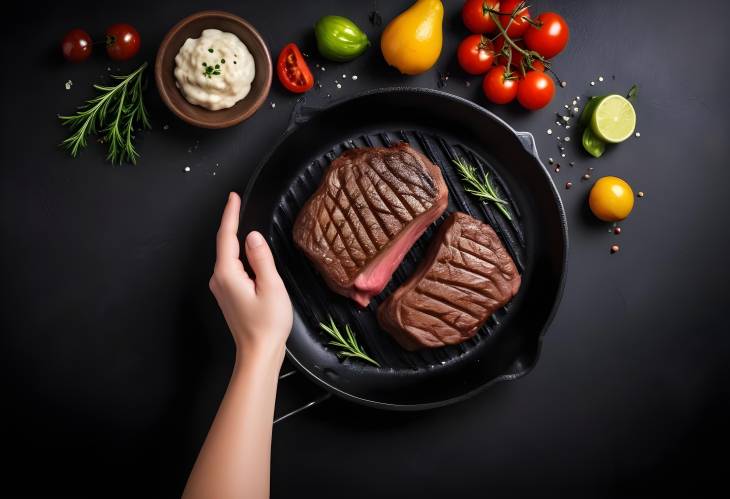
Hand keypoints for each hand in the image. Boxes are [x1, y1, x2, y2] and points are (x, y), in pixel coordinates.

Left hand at [209, 192, 292, 362]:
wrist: (259, 354)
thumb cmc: (267, 324)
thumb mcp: (271, 286)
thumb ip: (262, 258)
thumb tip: (253, 236)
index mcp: (227, 274)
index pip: (227, 236)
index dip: (230, 214)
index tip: (233, 197)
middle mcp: (219, 280)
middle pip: (226, 245)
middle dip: (233, 224)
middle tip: (239, 204)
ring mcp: (222, 289)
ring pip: (230, 257)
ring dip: (238, 242)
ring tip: (245, 224)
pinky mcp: (229, 296)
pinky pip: (233, 268)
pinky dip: (240, 257)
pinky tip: (251, 255)